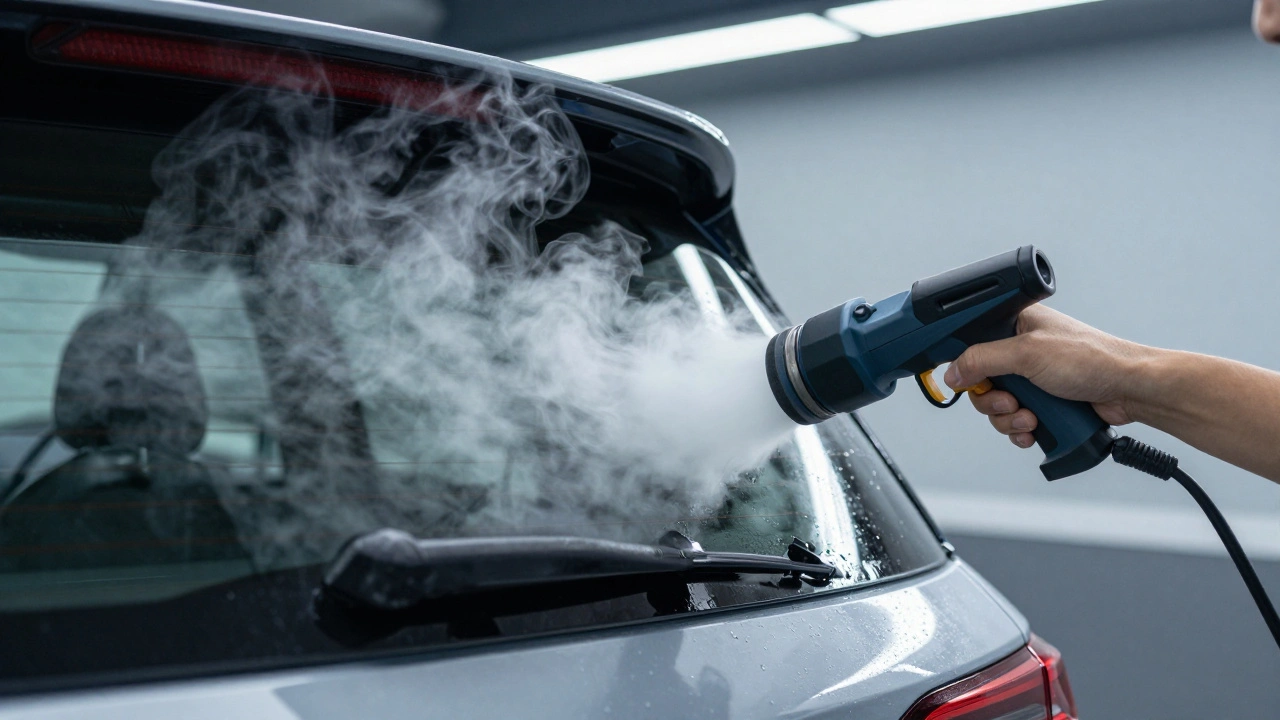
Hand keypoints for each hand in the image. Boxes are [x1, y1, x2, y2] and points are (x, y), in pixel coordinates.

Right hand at [942, 305, 1152, 448]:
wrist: (1130, 390)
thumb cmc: (1091, 358)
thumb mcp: (1026, 353)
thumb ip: (982, 360)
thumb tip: (951, 373)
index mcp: (1015, 325)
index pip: (972, 344)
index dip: (966, 365)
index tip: (967, 381)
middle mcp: (1022, 351)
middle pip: (981, 382)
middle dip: (993, 401)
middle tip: (1011, 402)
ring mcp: (1033, 379)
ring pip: (997, 406)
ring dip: (1009, 419)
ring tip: (1031, 418)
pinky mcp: (1043, 402)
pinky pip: (1015, 421)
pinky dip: (1021, 430)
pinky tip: (1035, 429)